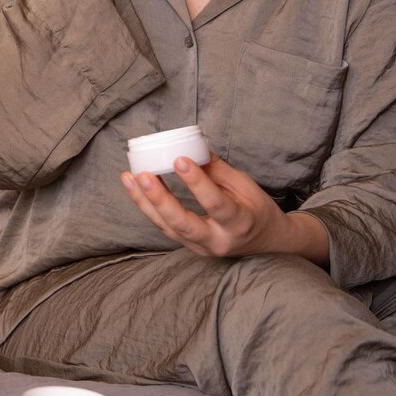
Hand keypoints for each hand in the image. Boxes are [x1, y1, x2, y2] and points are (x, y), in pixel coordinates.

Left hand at [121, 154, 329, 264]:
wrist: (266, 242)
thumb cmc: (256, 209)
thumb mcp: (245, 186)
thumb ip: (217, 170)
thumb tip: (191, 147)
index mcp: (239, 223)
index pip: (215, 203)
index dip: (196, 182)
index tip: (179, 159)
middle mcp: (218, 241)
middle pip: (183, 224)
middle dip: (160, 200)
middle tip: (143, 175)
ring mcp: (201, 248)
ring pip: (167, 227)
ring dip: (145, 202)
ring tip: (129, 178)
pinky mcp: (189, 247)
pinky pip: (164, 227)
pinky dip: (147, 207)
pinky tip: (134, 187)